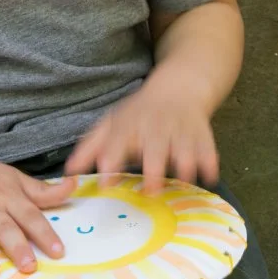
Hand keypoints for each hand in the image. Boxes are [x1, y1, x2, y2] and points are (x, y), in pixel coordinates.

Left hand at [65, 68, 218, 192]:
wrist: (179, 87)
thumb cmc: (138, 113)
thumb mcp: (111, 124)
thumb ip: (90, 148)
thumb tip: (68, 172)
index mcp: (129, 126)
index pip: (117, 142)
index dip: (111, 160)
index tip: (105, 181)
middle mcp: (155, 127)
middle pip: (154, 147)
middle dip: (154, 168)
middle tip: (150, 190)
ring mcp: (180, 130)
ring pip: (184, 148)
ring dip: (184, 165)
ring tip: (182, 182)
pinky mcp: (202, 135)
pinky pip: (208, 149)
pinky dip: (209, 163)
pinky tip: (208, 178)